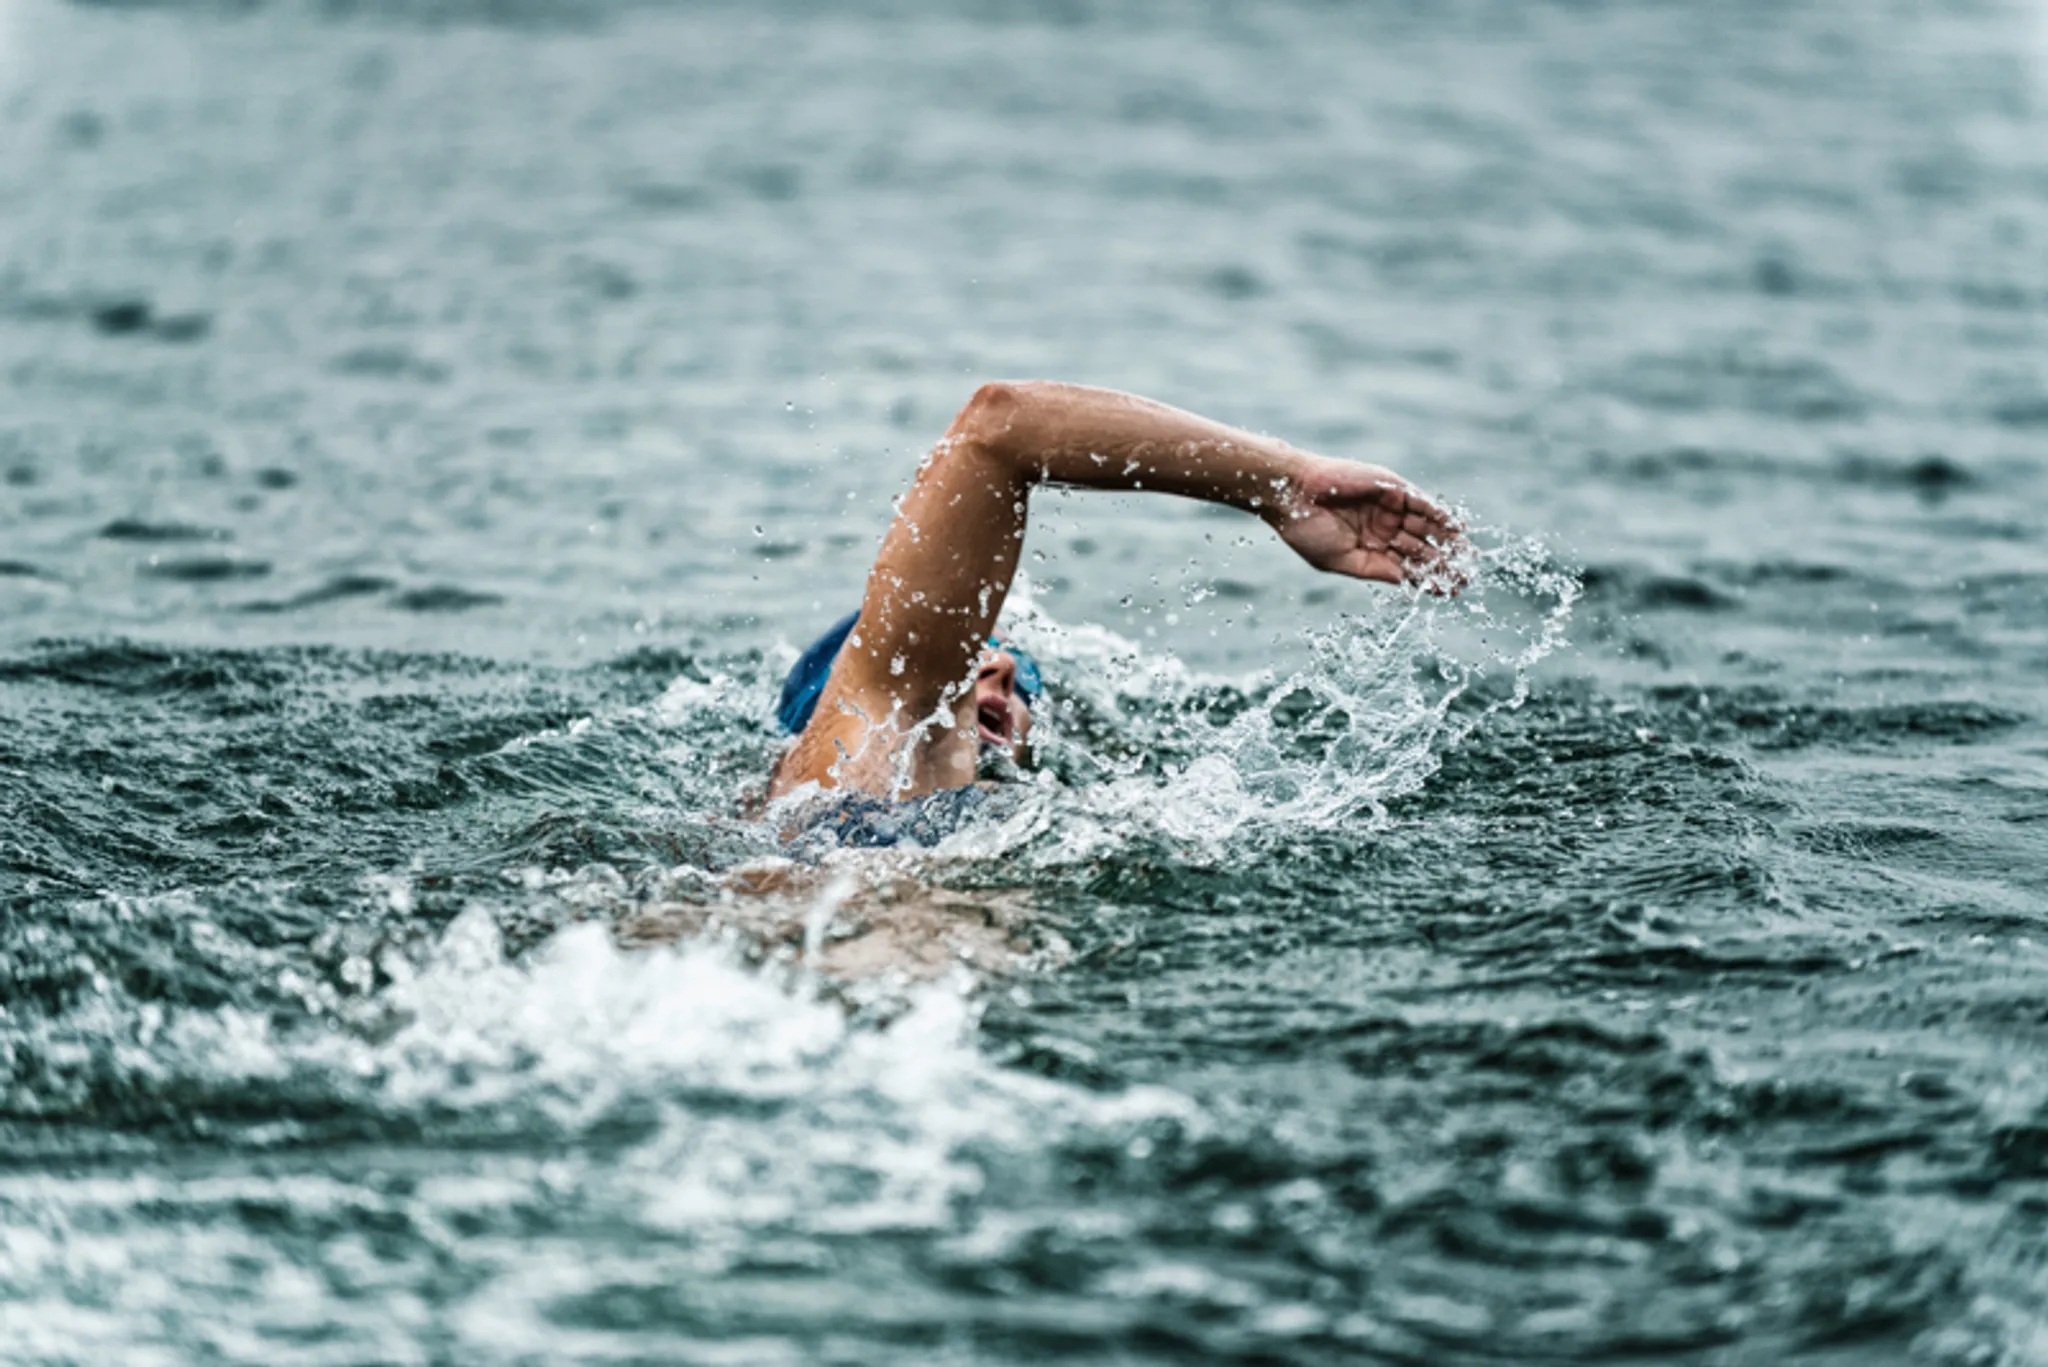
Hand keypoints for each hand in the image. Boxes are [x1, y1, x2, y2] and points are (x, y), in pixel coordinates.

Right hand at [1269, 455, 1462, 589]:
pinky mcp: (1391, 487)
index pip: (1405, 566)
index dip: (1427, 579)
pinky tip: (1457, 528)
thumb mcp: (1339, 560)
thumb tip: (1403, 581)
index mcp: (1368, 548)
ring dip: (1447, 541)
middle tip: (1466, 577)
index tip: (1448, 592)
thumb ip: (1373, 570)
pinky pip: (1421, 502)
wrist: (1292, 494)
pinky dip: (1439, 514)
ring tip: (1467, 557)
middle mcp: (1382, 528)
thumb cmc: (1307, 530)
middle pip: (1421, 548)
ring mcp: (1388, 507)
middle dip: (1443, 563)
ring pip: (1426, 527)